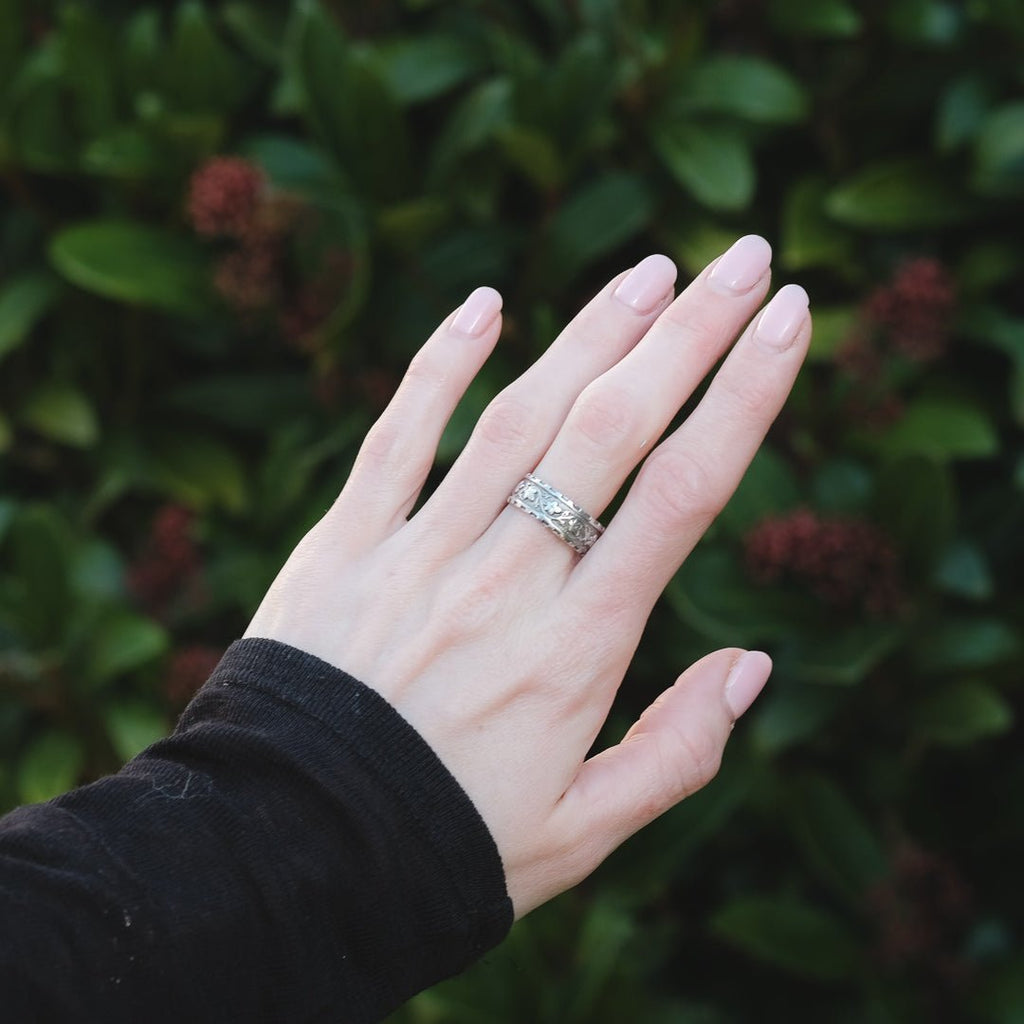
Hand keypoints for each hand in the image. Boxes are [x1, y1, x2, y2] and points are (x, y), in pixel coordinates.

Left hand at [245, 236, 810, 916]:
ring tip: (652, 270)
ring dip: (590, 332)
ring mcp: (417, 555)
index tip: (791, 323)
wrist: (287, 859)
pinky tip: (485, 303)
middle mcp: (506, 583)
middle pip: (612, 429)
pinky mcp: (341, 546)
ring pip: (517, 417)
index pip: (683, 494)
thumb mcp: (585, 830)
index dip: (746, 397)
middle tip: (745, 258)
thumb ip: (679, 750)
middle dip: (690, 333)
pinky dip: (439, 365)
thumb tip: (755, 663)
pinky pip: (397, 437)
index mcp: (579, 649)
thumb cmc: (444, 847)